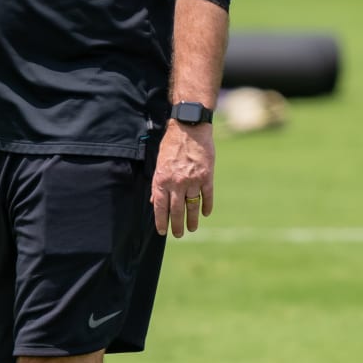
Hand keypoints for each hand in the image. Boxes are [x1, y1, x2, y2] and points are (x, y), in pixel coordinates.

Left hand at [152, 121, 213, 237]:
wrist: (190, 128)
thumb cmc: (172, 144)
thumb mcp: (159, 163)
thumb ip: (157, 184)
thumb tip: (155, 201)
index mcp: (163, 180)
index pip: (160, 207)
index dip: (161, 221)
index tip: (163, 231)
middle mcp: (177, 182)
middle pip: (177, 210)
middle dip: (177, 225)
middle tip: (178, 234)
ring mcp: (193, 180)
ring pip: (192, 206)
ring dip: (192, 220)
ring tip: (192, 228)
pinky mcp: (207, 176)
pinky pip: (207, 196)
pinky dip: (206, 206)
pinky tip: (205, 213)